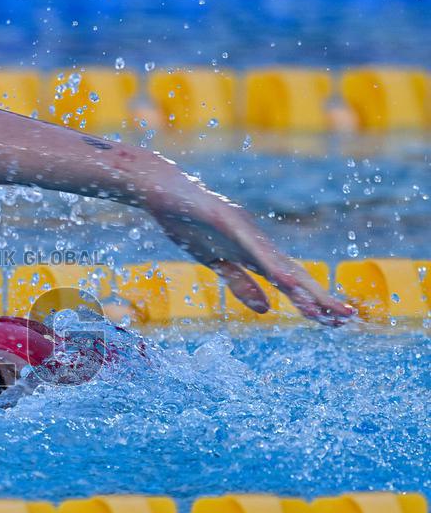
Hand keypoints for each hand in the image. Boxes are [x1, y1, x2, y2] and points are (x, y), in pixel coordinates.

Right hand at [149, 193, 354, 325]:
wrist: (164, 190)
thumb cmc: (188, 224)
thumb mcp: (216, 263)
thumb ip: (241, 284)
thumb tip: (267, 311)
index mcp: (255, 254)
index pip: (291, 282)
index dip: (313, 301)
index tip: (335, 321)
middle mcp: (258, 243)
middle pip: (294, 275)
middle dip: (320, 298)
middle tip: (347, 319)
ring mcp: (245, 232)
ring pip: (278, 264)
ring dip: (302, 287)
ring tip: (323, 307)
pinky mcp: (227, 222)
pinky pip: (250, 247)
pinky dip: (269, 265)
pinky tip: (285, 280)